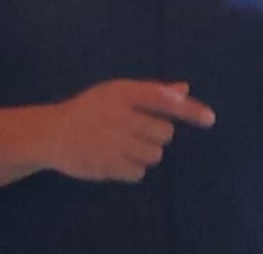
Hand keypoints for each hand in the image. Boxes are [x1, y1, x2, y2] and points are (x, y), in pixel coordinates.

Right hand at [46, 80, 214, 181]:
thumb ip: (152, 92)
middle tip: (137, 130)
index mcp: (122, 93)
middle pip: (164, 133)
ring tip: (125, 145)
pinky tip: (117, 158)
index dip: (188, 109)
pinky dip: (133, 168)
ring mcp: (112, 143)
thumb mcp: (117, 92)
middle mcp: (119, 116)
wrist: (53, 133)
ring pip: (155, 155)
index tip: (210, 119)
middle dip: (158, 134)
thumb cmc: (92, 109)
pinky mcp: (106, 166)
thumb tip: (184, 89)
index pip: (162, 99)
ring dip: (146, 152)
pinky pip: (139, 172)